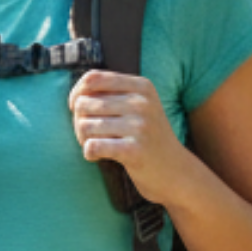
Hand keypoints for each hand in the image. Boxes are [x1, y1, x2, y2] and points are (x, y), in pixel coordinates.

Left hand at [68, 69, 184, 205]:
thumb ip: (109, 94)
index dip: (76, 94)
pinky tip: (97, 156)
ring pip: (84, 125)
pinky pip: (92, 146)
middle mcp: (142, 103)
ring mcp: (140, 126)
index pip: (92, 79)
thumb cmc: (146, 137)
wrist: (176, 171)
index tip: (76, 109)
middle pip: (84, 104)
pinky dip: (88, 152)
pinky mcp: (134, 151)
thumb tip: (75, 97)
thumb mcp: (138, 107)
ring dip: (82, 139)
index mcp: (141, 86)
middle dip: (78, 121)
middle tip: (90, 134)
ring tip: (95, 145)